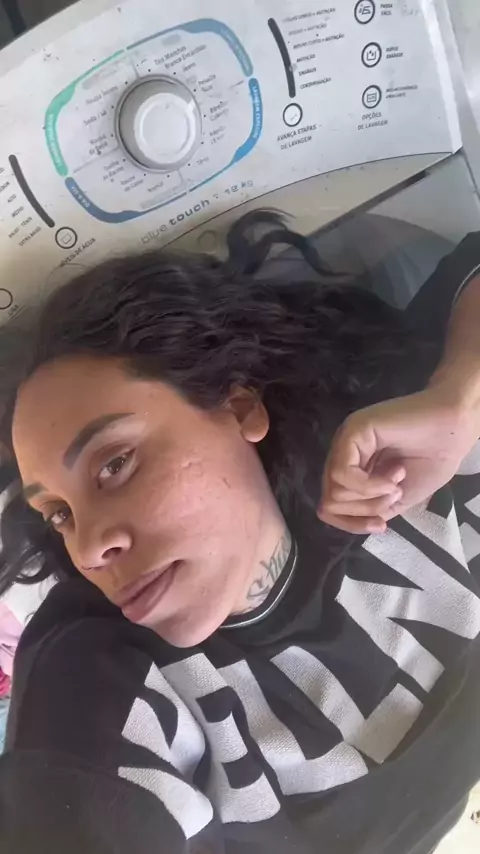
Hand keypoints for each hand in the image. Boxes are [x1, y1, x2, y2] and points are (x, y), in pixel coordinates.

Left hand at [318, 378, 479, 534]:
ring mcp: (345, 442)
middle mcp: (343, 455)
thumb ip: (372, 508)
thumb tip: (350, 520)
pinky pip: (343, 474)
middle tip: (396, 496)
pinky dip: (369, 486)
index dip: (352, 523)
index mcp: (352, 469)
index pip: (331, 506)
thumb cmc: (432, 460)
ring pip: (334, 492)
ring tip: (397, 484)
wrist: (454, 429)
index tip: (381, 525)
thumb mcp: (398, 498)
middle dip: (366, 511)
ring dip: (371, 498)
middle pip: (330, 501)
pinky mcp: (352, 432)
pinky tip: (394, 478)